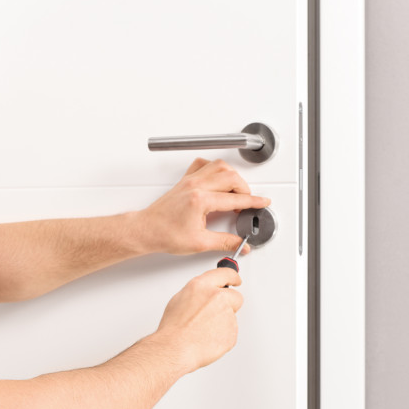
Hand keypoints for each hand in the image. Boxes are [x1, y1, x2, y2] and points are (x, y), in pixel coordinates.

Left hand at [137, 158, 270, 255]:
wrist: (146, 230)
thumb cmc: (165, 235)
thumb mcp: (199, 243)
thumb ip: (224, 242)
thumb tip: (240, 243)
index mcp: (200, 200)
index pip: (235, 198)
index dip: (252, 201)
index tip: (262, 202)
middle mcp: (195, 186)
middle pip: (230, 177)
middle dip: (245, 189)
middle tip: (247, 203)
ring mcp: (190, 181)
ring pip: (219, 166)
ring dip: (232, 176)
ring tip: (235, 191)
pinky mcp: (185, 181)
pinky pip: (203, 164)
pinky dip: (214, 168)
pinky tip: (217, 179)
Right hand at [153, 267, 244, 372]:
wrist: (176, 348)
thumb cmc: (174, 328)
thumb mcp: (179, 299)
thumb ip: (197, 292)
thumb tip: (204, 295)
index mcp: (202, 286)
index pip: (225, 274)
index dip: (233, 277)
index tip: (236, 280)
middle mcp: (217, 297)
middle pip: (235, 297)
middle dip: (229, 304)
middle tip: (215, 314)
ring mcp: (227, 315)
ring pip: (231, 317)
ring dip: (222, 322)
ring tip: (204, 330)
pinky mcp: (232, 332)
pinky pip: (231, 332)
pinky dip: (223, 336)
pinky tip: (208, 338)